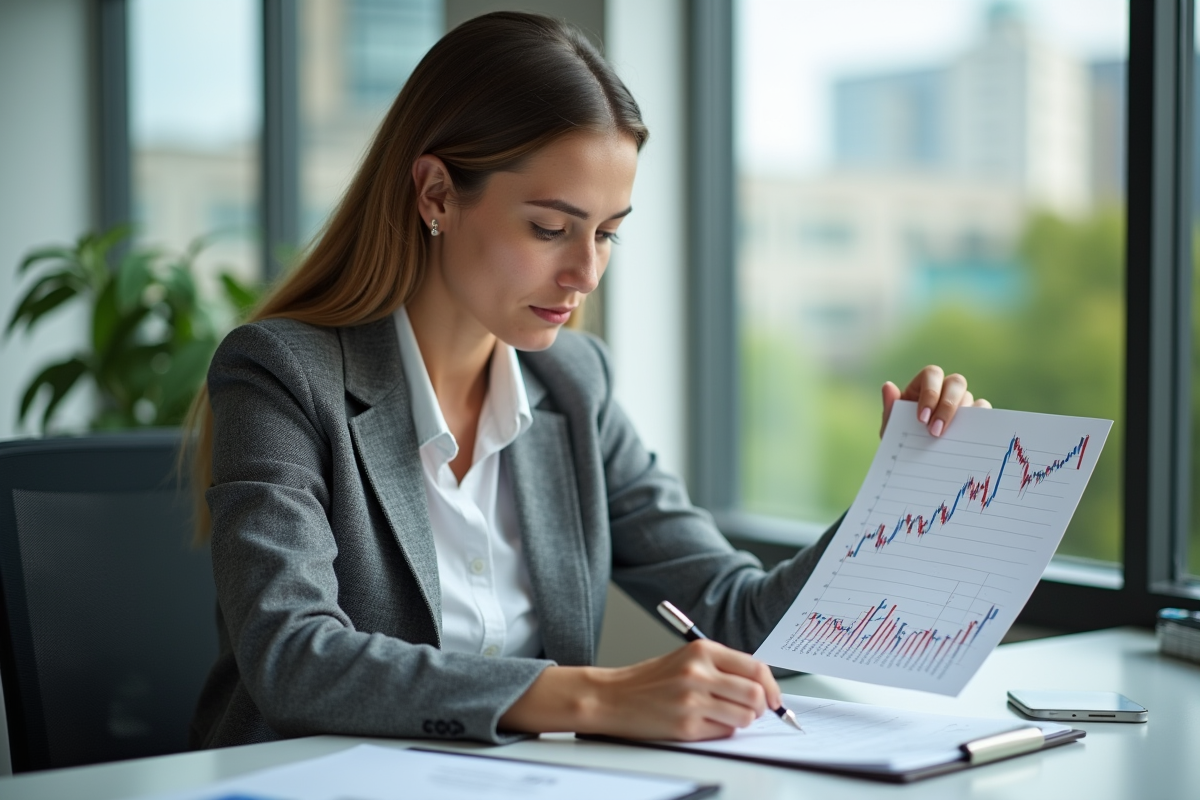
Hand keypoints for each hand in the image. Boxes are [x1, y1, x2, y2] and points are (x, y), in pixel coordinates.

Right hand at [500, 639, 780, 740]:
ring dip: (741, 721)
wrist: (612, 696)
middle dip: (761, 708)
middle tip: (754, 711)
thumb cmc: (650, 679)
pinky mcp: (685, 726)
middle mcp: (698, 672)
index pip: (756, 667)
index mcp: (701, 650)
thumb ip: (721, 666)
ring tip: (725, 717)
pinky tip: (705, 724)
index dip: (772, 686)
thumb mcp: (686, 659)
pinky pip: (723, 733)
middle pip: (755, 694)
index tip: (774, 698)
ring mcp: (692, 700)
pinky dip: (722, 731)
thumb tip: (760, 685)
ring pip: (744, 717)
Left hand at [880, 365, 990, 437]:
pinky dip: (978, 420)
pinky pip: (983, 410)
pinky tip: (967, 438)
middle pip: (956, 382)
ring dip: (961, 415)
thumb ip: (890, 409)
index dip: (930, 393)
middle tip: (935, 431)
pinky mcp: (974, 417)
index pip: (931, 375)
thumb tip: (888, 386)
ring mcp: (960, 403)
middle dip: (947, 406)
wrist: (913, 462)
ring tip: (948, 439)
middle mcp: (944, 390)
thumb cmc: (902, 440)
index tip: (922, 419)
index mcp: (922, 387)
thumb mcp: (891, 429)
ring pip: (969, 396)